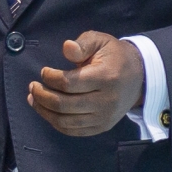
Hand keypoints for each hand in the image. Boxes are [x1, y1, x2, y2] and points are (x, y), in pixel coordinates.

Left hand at [29, 32, 143, 137]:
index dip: (50, 78)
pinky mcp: (102, 127)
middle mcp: (106, 101)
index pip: (69, 83)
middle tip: (32, 86)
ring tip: (33, 99)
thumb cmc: (114, 56)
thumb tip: (67, 48)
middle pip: (64, 105)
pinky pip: (73, 130)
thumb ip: (82, 44)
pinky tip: (47, 112)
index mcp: (105, 78)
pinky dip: (56, 123)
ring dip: (44, 111)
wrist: (139, 77)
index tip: (44, 71)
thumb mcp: (101, 41)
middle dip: (42, 95)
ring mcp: (104, 117)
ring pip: (66, 121)